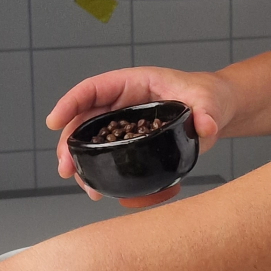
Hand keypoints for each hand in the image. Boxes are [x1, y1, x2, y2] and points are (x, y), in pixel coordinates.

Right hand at [46, 65, 235, 205]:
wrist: (216, 111)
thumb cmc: (209, 97)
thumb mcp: (209, 101)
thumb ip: (207, 113)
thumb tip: (206, 127)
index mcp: (134, 83)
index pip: (94, 88)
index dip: (70, 102)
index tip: (54, 121)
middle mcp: (122, 102)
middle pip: (84, 118)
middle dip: (69, 142)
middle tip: (65, 168)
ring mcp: (124, 122)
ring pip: (90, 138)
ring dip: (79, 159)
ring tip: (80, 183)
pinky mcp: (130, 140)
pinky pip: (105, 151)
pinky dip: (97, 168)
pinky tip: (97, 187)